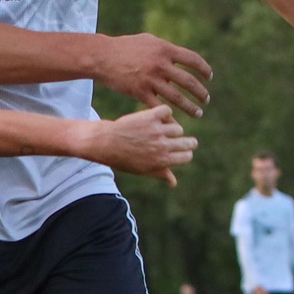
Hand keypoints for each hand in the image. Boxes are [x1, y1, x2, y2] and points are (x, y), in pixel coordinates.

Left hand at [79, 106, 195, 185]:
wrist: (105, 142)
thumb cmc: (123, 159)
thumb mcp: (142, 170)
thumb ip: (161, 174)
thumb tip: (174, 182)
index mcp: (162, 160)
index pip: (186, 156)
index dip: (186, 154)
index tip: (183, 151)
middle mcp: (162, 145)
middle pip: (187, 142)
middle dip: (187, 142)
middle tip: (185, 140)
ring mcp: (158, 130)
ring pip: (178, 128)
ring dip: (173, 129)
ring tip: (166, 129)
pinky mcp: (151, 117)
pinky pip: (167, 111)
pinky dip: (165, 113)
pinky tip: (159, 117)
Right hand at [91, 33, 212, 115]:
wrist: (102, 57)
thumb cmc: (126, 47)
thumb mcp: (149, 41)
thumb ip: (166, 50)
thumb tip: (182, 58)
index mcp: (165, 50)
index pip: (193, 60)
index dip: (204, 70)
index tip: (209, 77)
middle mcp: (160, 65)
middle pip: (188, 82)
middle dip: (201, 93)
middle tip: (206, 100)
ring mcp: (150, 80)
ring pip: (177, 98)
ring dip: (190, 107)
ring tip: (198, 113)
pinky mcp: (139, 92)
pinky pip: (158, 107)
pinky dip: (169, 116)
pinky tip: (176, 122)